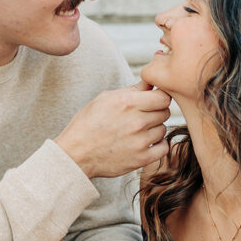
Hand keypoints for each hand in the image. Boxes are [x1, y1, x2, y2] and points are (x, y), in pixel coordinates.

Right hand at [55, 80, 170, 177]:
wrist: (75, 154)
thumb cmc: (87, 124)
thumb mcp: (105, 98)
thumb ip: (132, 90)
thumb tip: (151, 81)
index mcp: (127, 102)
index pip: (163, 96)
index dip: (160, 97)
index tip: (153, 101)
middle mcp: (136, 121)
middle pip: (165, 112)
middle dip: (156, 112)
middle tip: (142, 116)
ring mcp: (140, 141)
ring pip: (163, 129)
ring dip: (154, 129)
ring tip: (136, 131)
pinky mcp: (141, 159)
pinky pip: (163, 148)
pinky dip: (157, 145)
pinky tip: (144, 143)